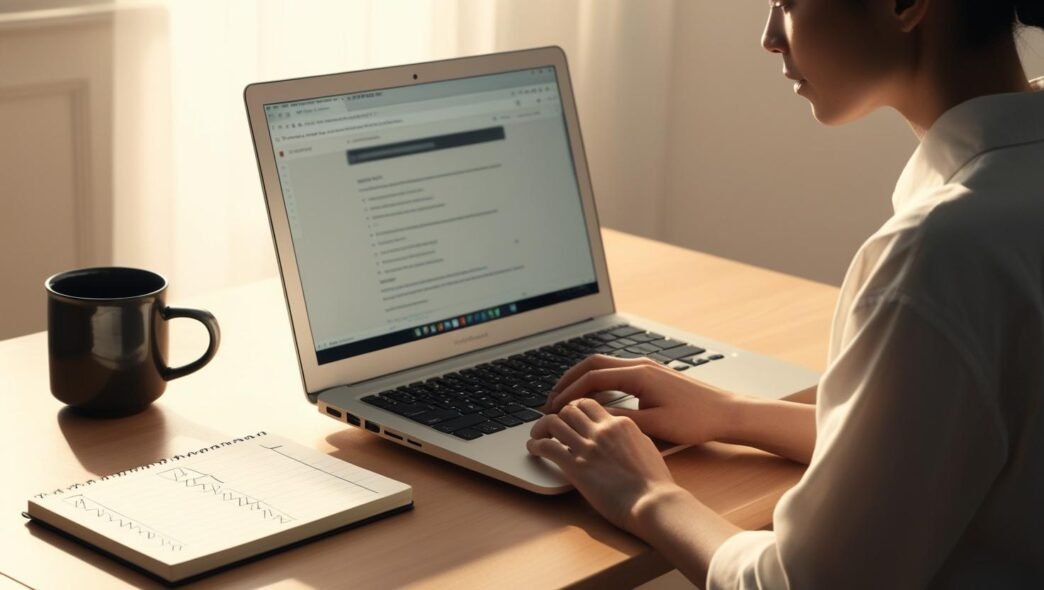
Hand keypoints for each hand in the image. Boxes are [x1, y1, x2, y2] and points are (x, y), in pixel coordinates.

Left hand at [527, 398, 683, 531]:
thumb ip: (629, 437)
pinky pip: (547, 446)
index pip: (590, 405)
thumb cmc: (655, 483)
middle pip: (569, 409)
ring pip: (554, 422)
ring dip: (541, 427)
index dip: (575, 409)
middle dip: (558, 415)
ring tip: (537, 435)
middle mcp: (602, 430)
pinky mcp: (575, 465)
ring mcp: (588, 446)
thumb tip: (620, 434)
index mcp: (620, 423)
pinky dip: (536, 445)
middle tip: (551, 425)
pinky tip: (533, 449)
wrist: (653, 502)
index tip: (570, 417)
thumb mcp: (647, 448)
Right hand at [543, 354, 736, 446]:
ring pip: (603, 366)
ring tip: (565, 399)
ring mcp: (647, 367)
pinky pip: (615, 372)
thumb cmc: (697, 420)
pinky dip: (597, 382)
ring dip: (581, 380)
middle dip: (567, 381)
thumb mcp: (656, 426)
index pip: (591, 378)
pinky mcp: (652, 374)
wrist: (728, 412)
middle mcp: (640, 365)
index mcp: (639, 374)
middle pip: (592, 364)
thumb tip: (593, 418)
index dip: (569, 394)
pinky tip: (593, 397)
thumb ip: (622, 420)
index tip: (553, 409)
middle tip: (550, 400)